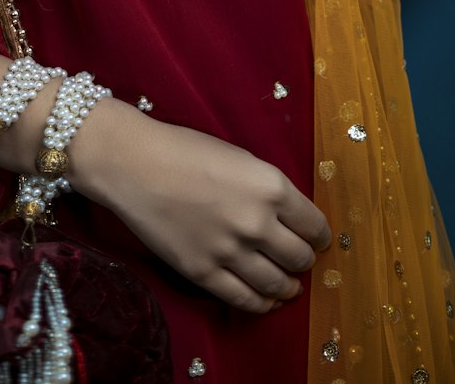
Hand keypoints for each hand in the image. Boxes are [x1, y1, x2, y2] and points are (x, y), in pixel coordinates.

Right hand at [69, 101, 331, 313]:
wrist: (135, 163)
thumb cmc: (185, 150)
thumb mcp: (241, 158)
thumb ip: (268, 189)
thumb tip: (289, 217)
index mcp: (271, 187)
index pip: (315, 226)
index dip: (319, 236)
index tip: (316, 239)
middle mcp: (258, 223)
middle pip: (300, 258)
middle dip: (303, 260)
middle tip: (298, 259)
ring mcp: (231, 252)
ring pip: (278, 284)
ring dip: (287, 287)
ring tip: (287, 285)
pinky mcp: (204, 273)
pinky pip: (245, 299)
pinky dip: (262, 304)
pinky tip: (266, 301)